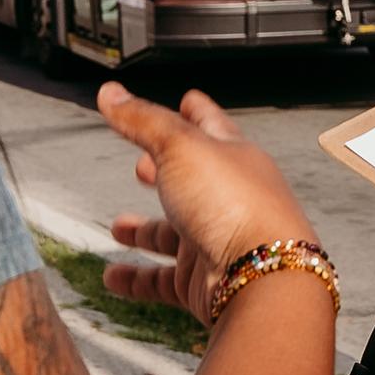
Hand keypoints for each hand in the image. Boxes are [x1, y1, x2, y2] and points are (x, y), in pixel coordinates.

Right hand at [97, 84, 315, 318]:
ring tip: (120, 226)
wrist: (264, 278)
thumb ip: (142, 121)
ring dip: (145, 230)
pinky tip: (114, 276)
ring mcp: (218, 241)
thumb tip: (111, 93)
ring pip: (174, 234)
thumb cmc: (238, 207)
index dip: (196, 112)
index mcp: (233, 158)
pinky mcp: (205, 281)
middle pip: (191, 182)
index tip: (188, 100)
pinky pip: (163, 280)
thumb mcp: (181, 147)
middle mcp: (229, 200)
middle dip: (163, 172)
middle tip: (141, 167)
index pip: (211, 126)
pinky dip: (136, 278)